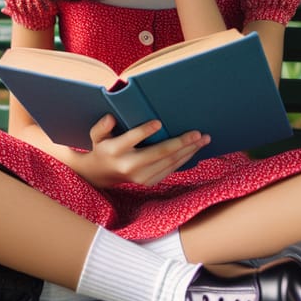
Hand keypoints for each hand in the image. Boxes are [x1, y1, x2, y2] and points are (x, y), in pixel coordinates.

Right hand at [74, 114, 209, 187]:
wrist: (102, 175)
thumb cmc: (103, 147)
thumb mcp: (96, 136)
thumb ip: (102, 126)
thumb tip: (111, 118)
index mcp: (115, 151)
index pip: (132, 140)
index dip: (145, 131)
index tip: (159, 122)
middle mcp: (129, 166)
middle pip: (159, 153)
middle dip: (180, 142)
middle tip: (197, 133)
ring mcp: (141, 177)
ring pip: (169, 162)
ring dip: (188, 150)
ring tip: (203, 139)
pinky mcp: (149, 182)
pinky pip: (170, 169)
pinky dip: (184, 158)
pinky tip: (194, 149)